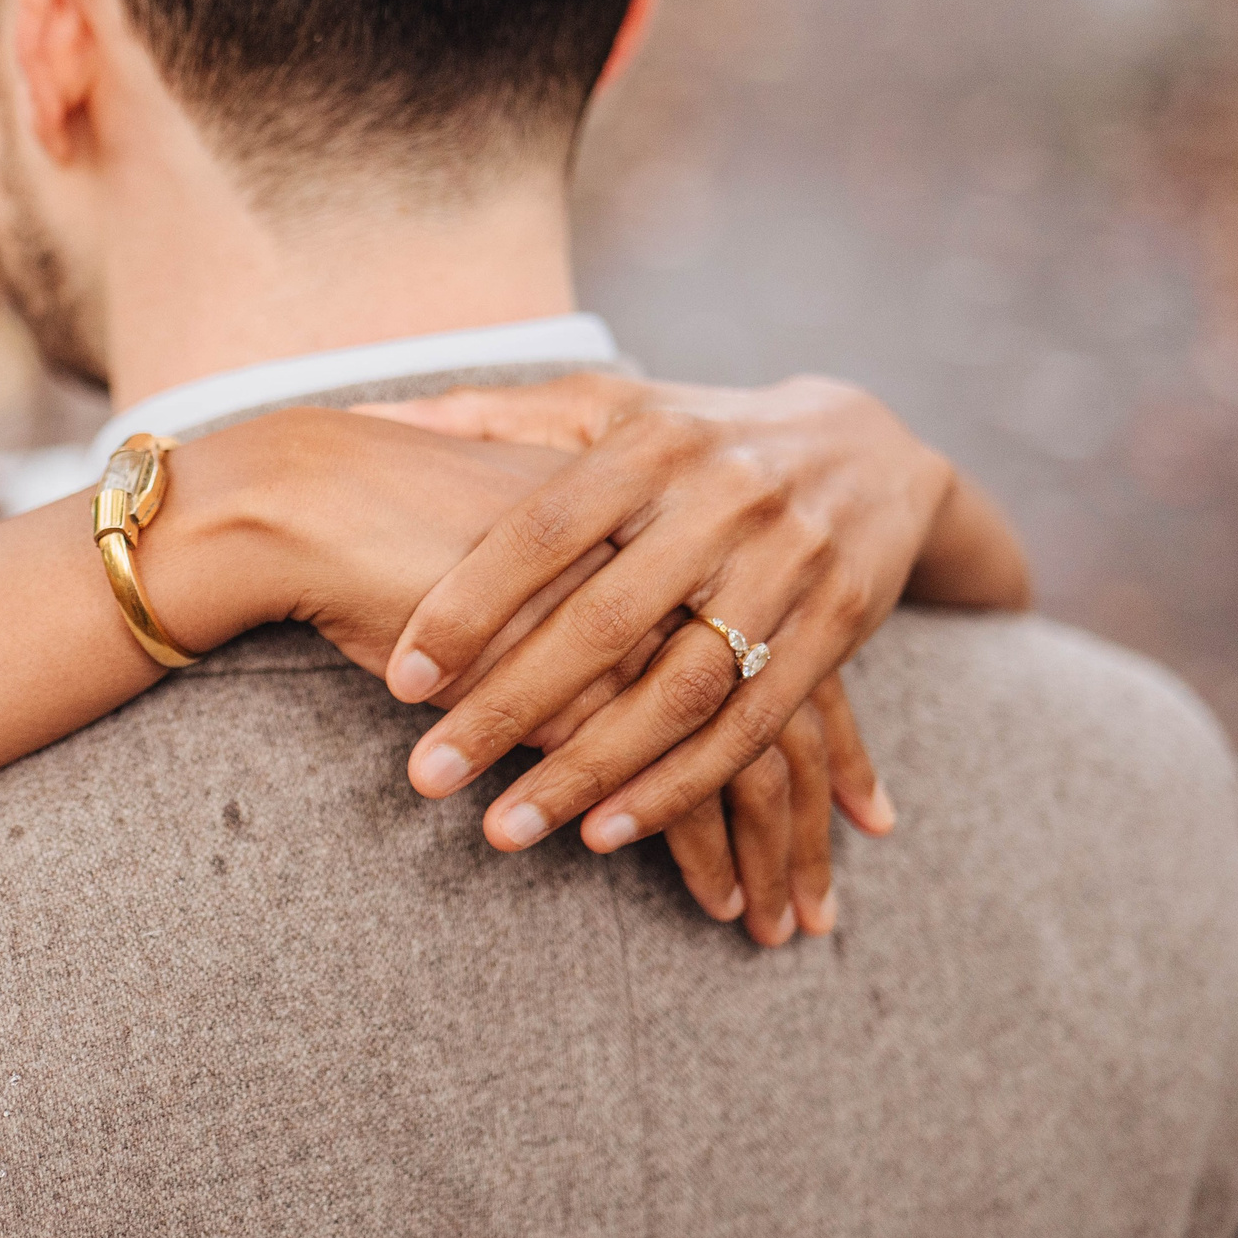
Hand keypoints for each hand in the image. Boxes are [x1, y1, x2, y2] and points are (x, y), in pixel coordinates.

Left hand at [358, 373, 943, 938]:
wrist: (871, 447)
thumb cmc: (694, 432)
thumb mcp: (604, 404)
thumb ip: (489, 415)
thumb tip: (367, 413)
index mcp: (650, 444)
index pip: (545, 528)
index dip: (472, 603)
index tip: (403, 678)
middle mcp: (722, 500)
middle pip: (606, 622)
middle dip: (511, 707)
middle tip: (428, 776)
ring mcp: (787, 565)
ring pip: (681, 687)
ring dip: (593, 767)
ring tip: (508, 829)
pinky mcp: (838, 625)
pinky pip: (752, 724)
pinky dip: (681, 786)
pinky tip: (607, 833)